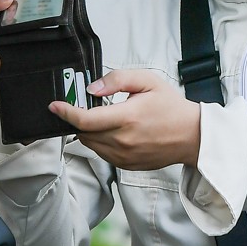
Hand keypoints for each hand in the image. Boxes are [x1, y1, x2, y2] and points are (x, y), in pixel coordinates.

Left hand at [48, 69, 200, 170]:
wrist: (192, 136)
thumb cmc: (171, 108)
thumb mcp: (147, 81)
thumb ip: (118, 80)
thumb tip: (93, 89)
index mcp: (127, 118)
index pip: (85, 119)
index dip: (65, 112)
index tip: (55, 106)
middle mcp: (123, 141)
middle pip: (84, 133)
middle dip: (78, 119)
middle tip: (85, 106)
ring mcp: (124, 156)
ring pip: (91, 145)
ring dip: (89, 131)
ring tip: (104, 118)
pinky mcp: (126, 165)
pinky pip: (102, 154)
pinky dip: (100, 142)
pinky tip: (114, 131)